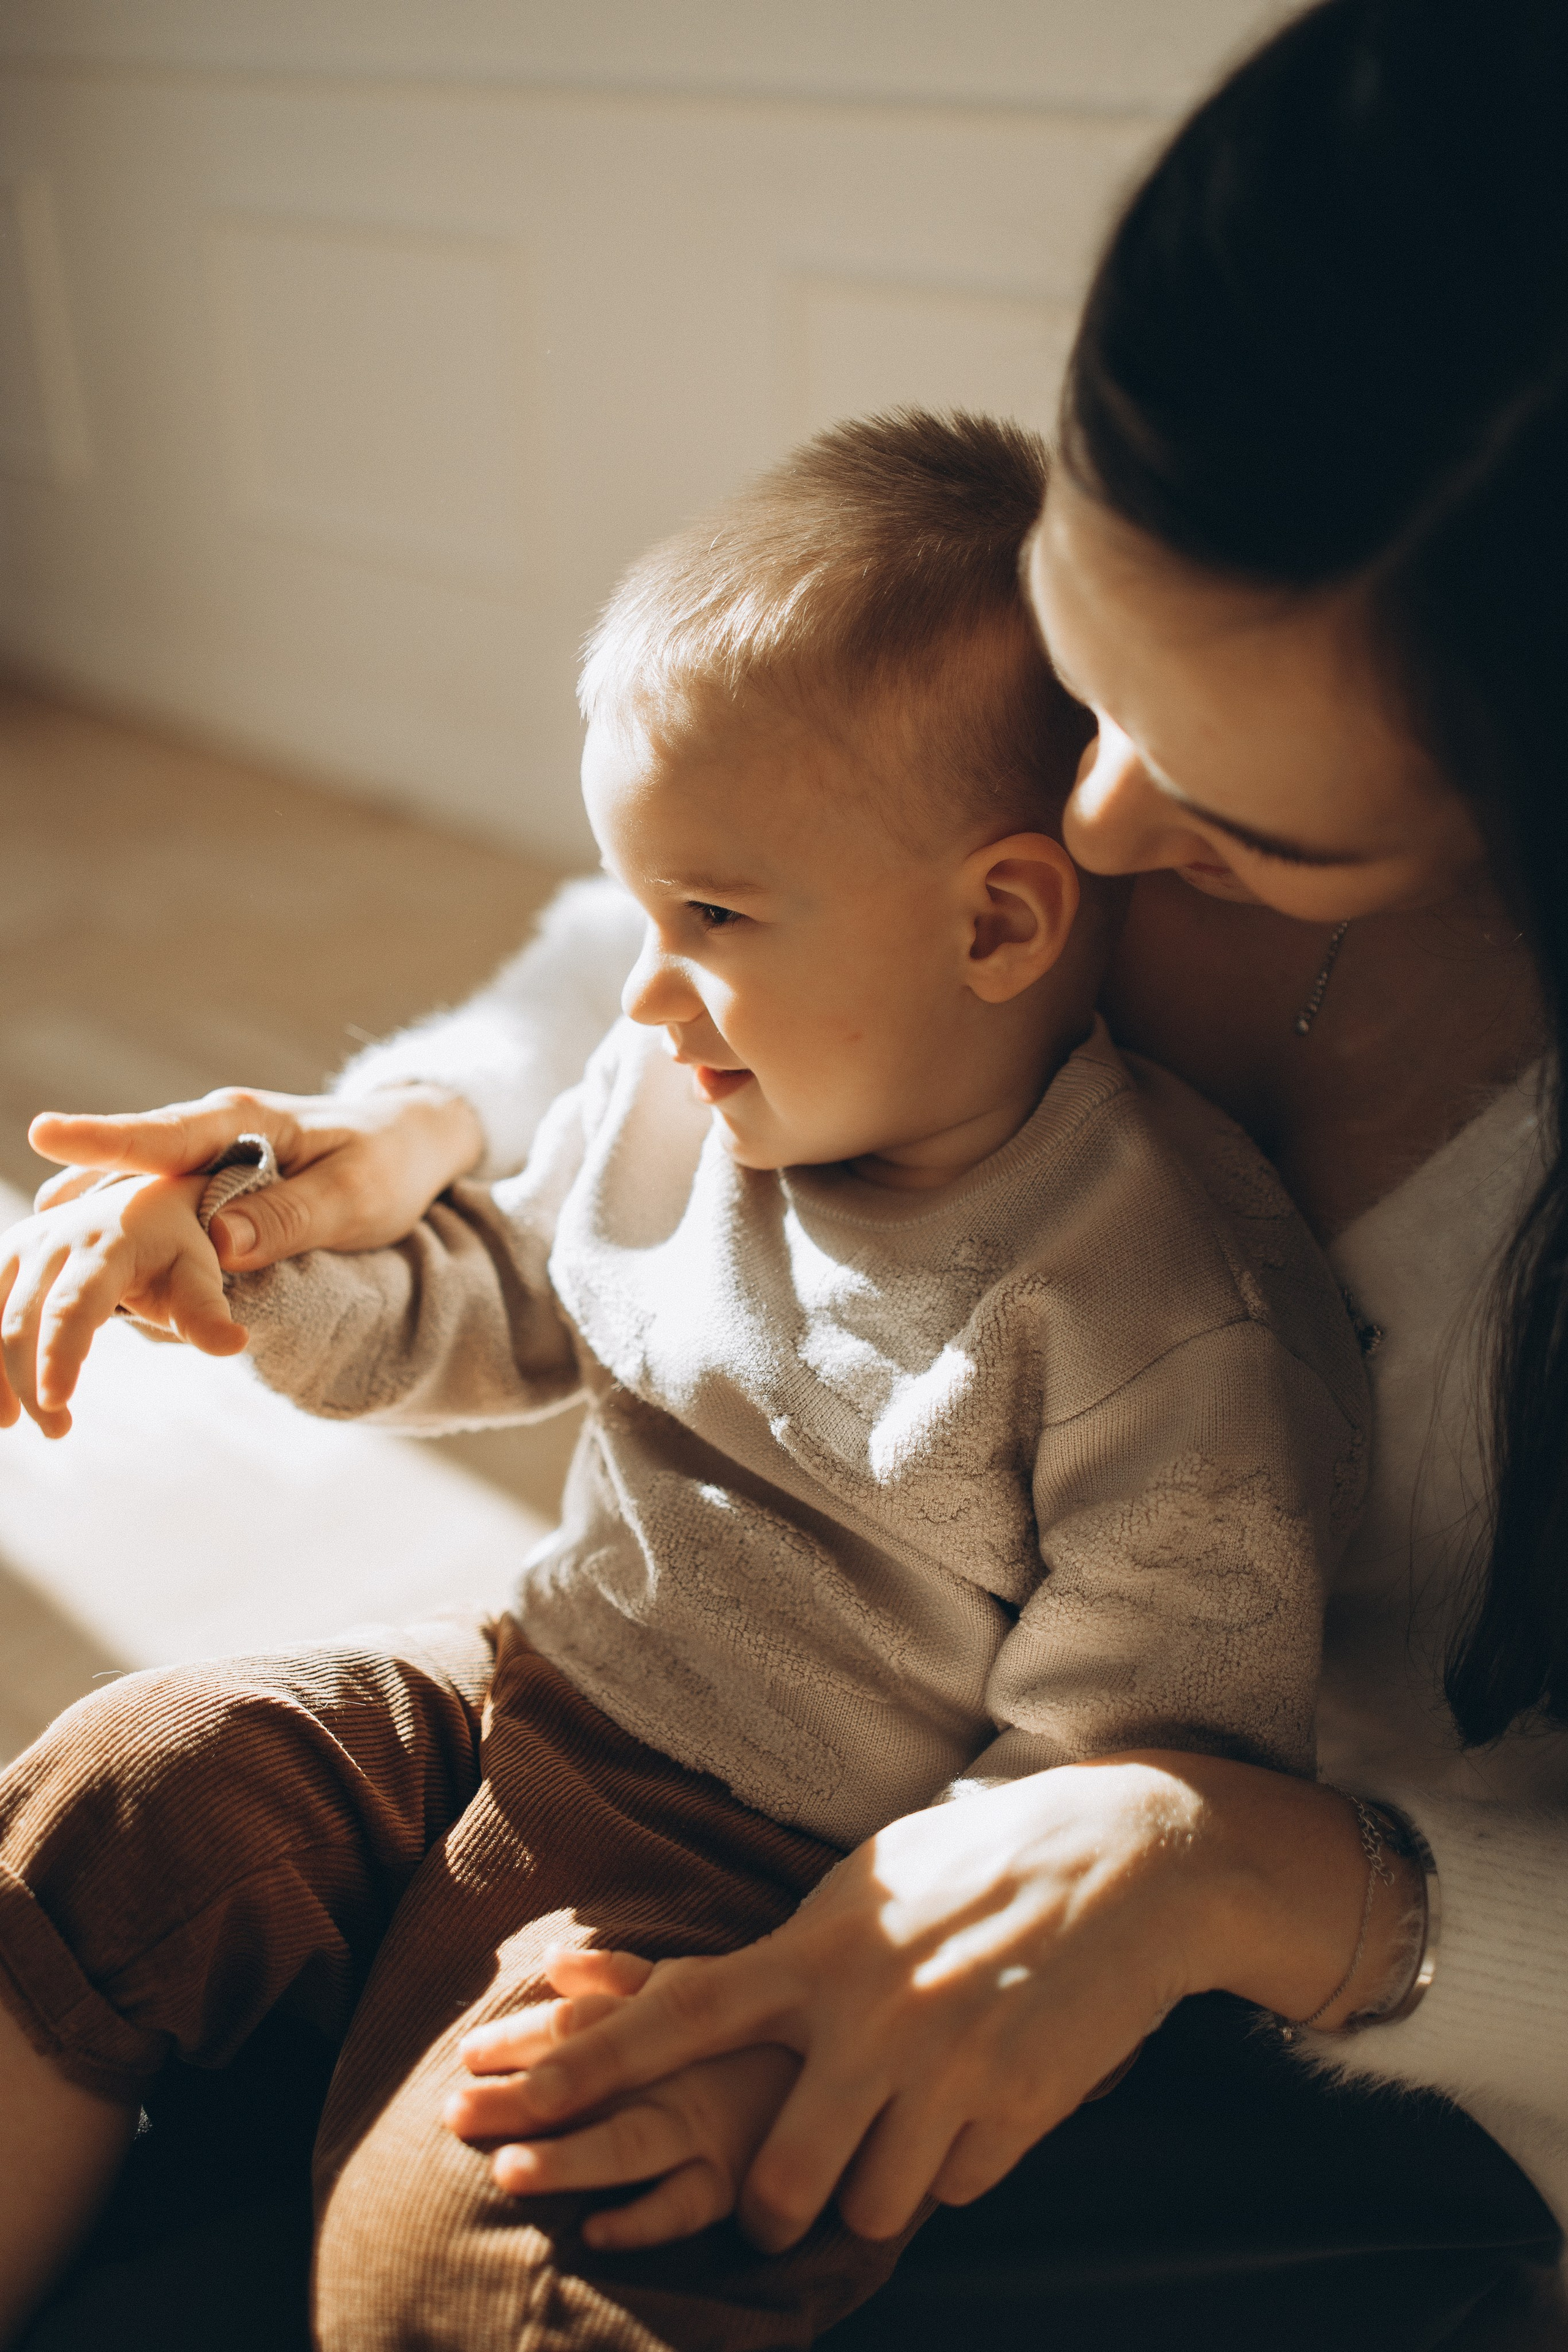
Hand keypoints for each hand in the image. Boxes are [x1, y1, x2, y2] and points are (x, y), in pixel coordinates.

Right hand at [0, 1174, 245, 1435]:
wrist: (144, 1198)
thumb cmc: (177, 1246)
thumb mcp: (198, 1273)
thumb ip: (207, 1312)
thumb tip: (236, 1345)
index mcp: (106, 1244)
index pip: (75, 1305)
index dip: (60, 1353)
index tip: (55, 1402)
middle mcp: (52, 1240)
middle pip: (23, 1322)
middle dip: (31, 1381)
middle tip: (57, 1430)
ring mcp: (20, 1247)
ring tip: (12, 1424)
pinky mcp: (4, 1259)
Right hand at [29, 1084, 484, 1273]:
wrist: (407, 1143)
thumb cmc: (387, 1164)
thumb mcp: (356, 1195)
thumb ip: (291, 1217)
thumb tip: (220, 1247)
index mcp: (243, 1121)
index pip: (165, 1132)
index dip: (105, 1137)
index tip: (46, 1134)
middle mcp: (205, 1137)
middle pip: (123, 1170)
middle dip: (72, 1201)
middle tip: (27, 1232)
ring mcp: (194, 1165)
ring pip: (118, 1193)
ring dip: (74, 1227)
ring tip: (24, 1272)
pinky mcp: (194, 1193)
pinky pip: (136, 1213)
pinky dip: (101, 1239)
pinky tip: (59, 1275)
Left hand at [446, 1950, 800, 2251]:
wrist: (887, 2021)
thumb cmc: (787, 2005)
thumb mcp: (710, 1977)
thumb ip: (628, 1976)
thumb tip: (554, 1961)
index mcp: (678, 2008)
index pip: (588, 2020)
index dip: (523, 2037)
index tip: (464, 2055)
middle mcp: (688, 2062)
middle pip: (595, 2079)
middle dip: (522, 2098)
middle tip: (452, 2112)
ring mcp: (715, 2118)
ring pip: (632, 2142)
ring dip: (569, 2159)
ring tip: (507, 2171)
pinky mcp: (750, 2171)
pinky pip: (694, 2202)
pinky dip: (643, 2217)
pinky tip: (597, 2230)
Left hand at [470, 1759, 1412, 2254]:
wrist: (1132, 1856)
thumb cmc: (980, 1863)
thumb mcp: (868, 1886)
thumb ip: (790, 1953)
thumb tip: (703, 1996)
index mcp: (817, 1946)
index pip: (674, 2016)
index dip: (576, 2068)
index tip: (490, 2103)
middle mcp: (870, 2011)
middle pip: (776, 2175)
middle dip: (769, 2209)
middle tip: (783, 2196)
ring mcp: (948, 2064)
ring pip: (867, 2204)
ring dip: (874, 2186)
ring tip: (908, 2126)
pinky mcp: (1019, 2105)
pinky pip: (954, 2188)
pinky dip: (954, 2164)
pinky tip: (983, 2097)